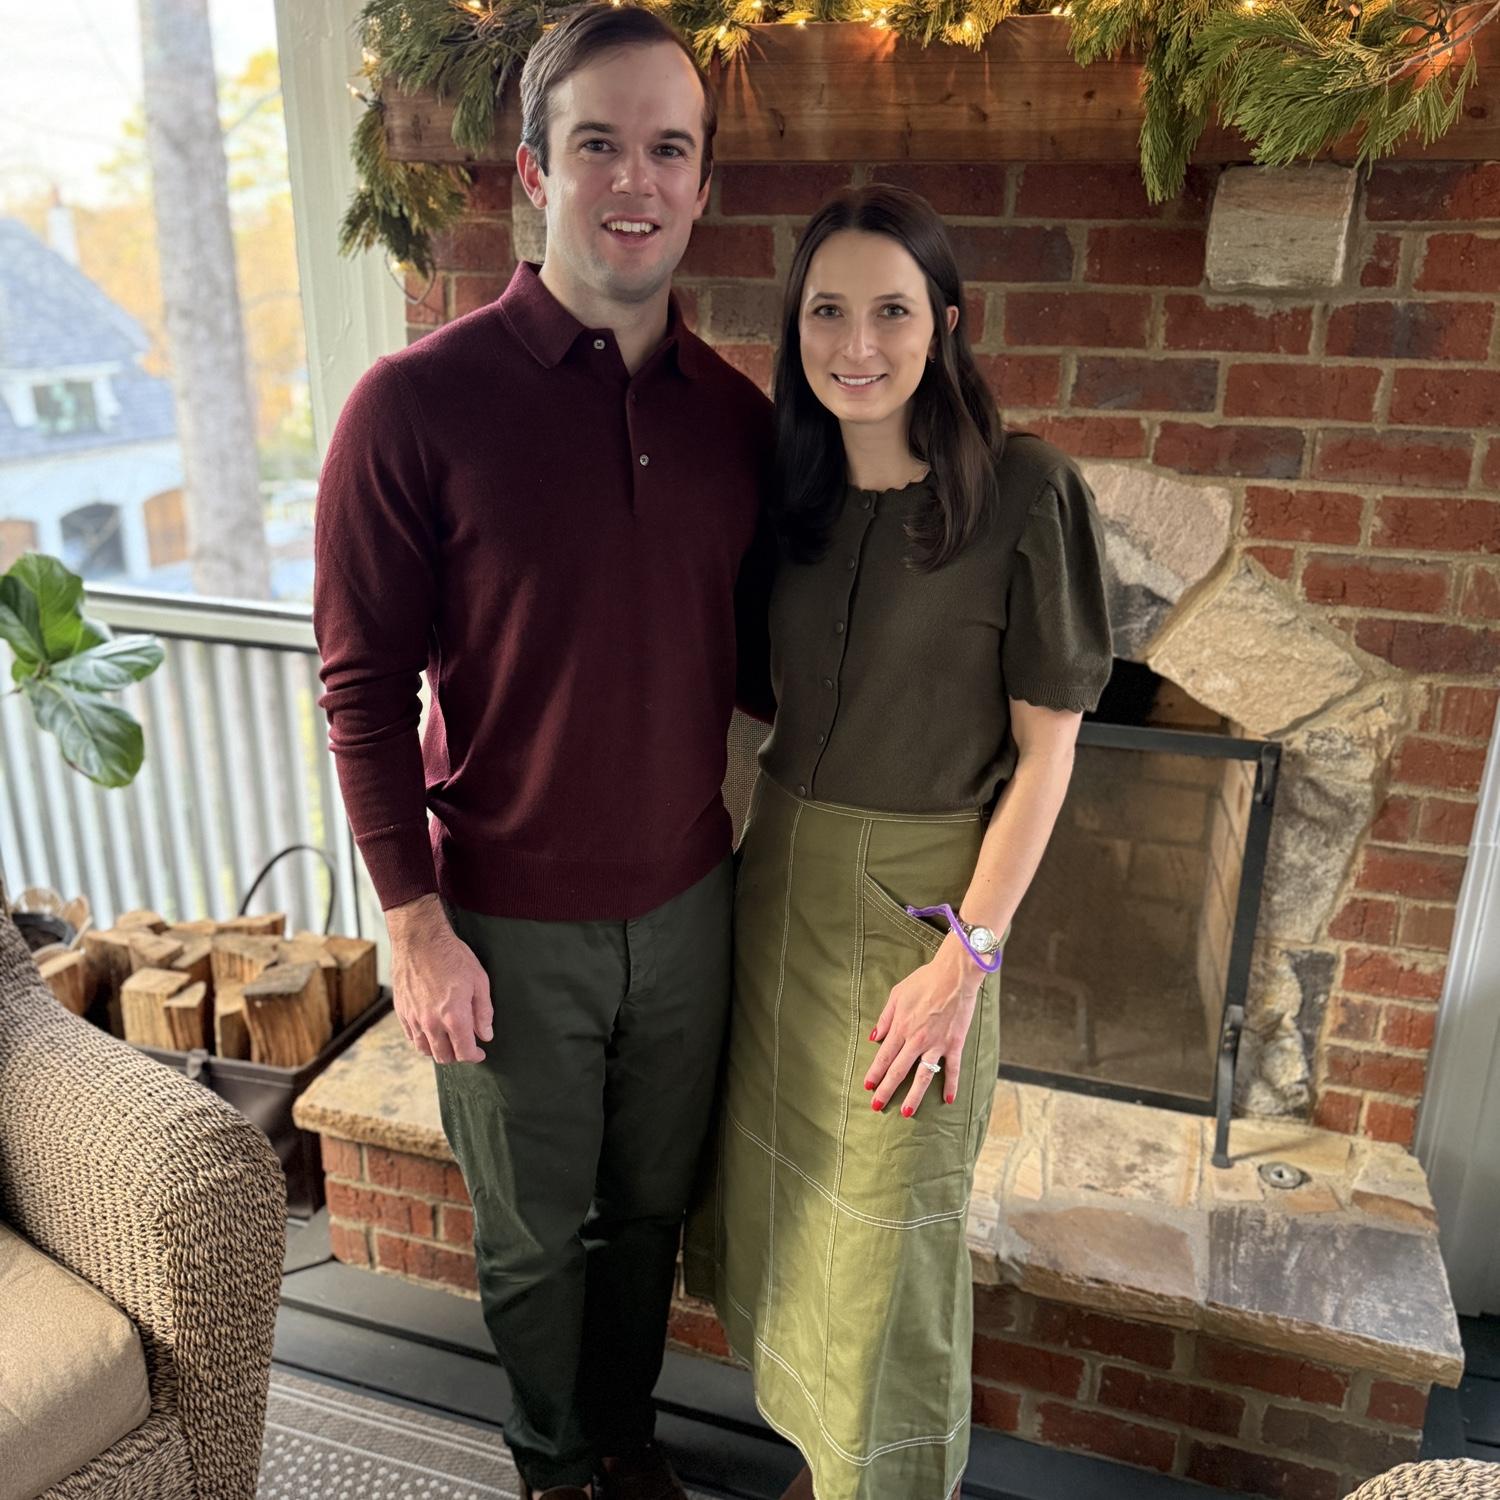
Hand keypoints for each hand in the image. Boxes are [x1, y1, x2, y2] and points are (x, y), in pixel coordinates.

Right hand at [385, 895, 492, 1063]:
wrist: (420, 939)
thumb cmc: (452, 956)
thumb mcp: (479, 981)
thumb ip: (483, 1012)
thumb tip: (486, 1035)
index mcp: (454, 1017)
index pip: (464, 1052)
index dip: (474, 1056)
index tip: (479, 1052)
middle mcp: (432, 1023)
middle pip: (443, 1056)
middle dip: (457, 1055)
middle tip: (465, 1045)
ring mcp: (414, 1018)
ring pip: (425, 1050)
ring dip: (438, 1049)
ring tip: (448, 1039)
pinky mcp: (401, 1011)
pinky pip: (411, 1036)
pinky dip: (422, 1039)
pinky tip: (431, 1030)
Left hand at [864, 933, 982, 1117]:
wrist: (954, 975)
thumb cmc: (924, 981)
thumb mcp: (897, 994)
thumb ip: (885, 1018)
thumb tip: (874, 1037)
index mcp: (901, 1027)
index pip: (884, 1056)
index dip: (875, 1073)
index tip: (868, 1087)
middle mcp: (916, 1040)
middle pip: (898, 1071)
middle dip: (886, 1090)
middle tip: (877, 1106)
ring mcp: (936, 1044)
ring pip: (923, 1076)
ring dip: (914, 1096)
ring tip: (906, 1112)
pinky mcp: (954, 1044)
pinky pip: (952, 1069)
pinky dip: (951, 1085)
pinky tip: (947, 1100)